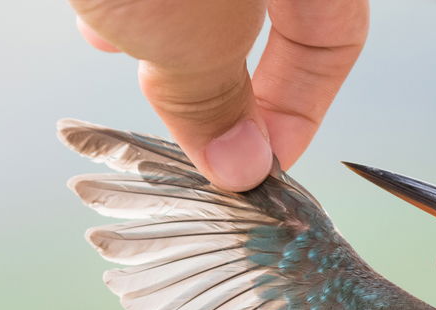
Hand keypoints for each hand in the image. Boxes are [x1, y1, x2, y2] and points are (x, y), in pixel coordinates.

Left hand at [70, 0, 367, 190]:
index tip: (260, 167)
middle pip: (274, 23)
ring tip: (126, 55)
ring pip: (212, 3)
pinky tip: (100, 17)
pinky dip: (141, 3)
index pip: (335, 42)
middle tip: (192, 128)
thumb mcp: (188, 28)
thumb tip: (240, 167)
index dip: (302, 109)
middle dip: (225, 79)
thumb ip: (213, 96)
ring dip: (168, 38)